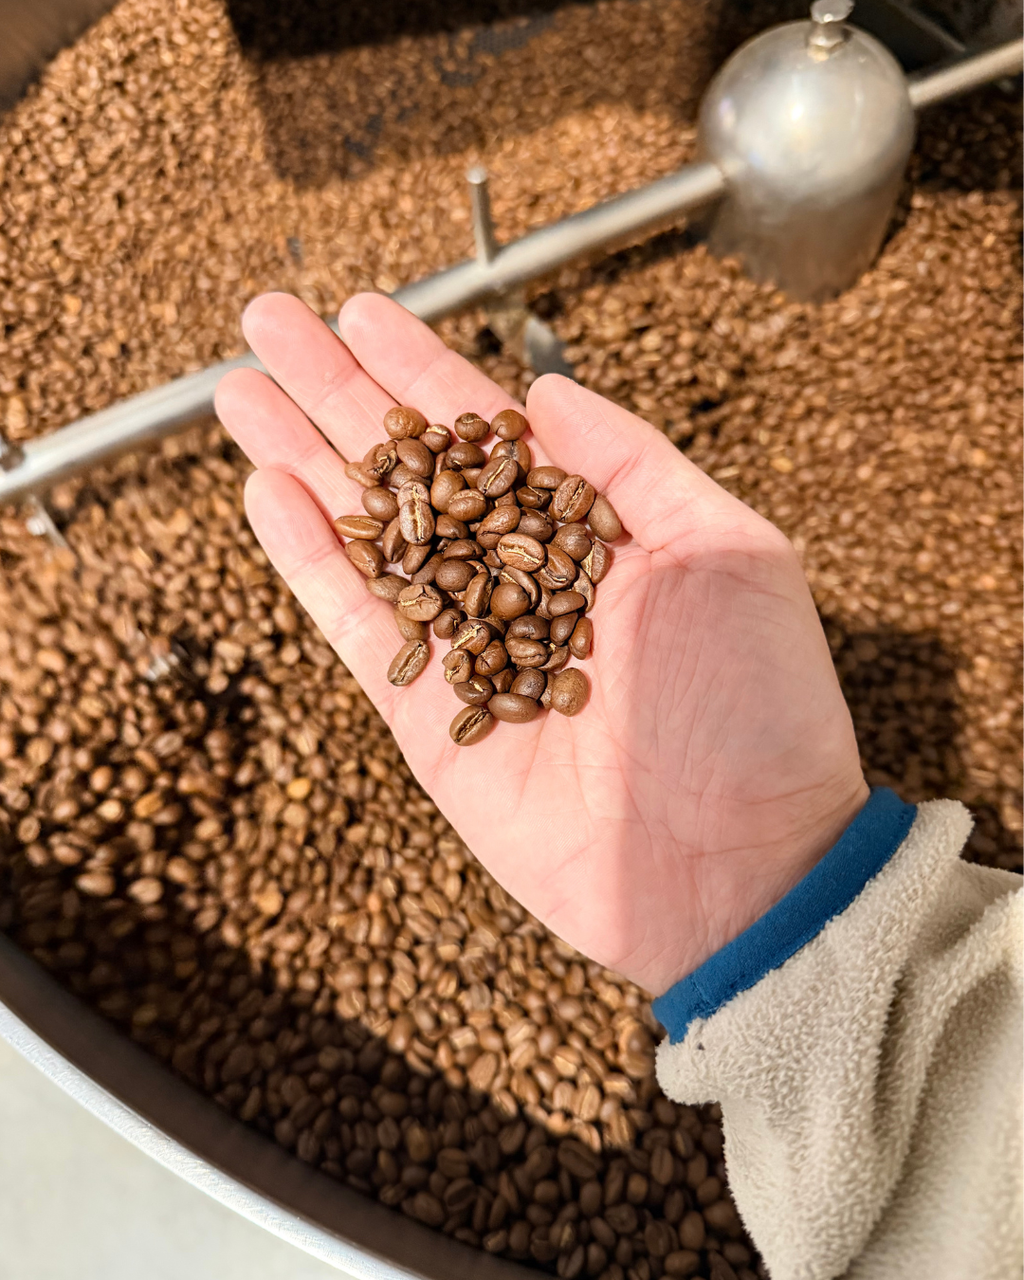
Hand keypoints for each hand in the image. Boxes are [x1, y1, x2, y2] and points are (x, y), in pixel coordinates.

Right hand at [215, 292, 867, 995]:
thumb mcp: (726, 551)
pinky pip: (359, 627)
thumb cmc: (757, 706)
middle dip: (339, 395)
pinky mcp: (430, 719)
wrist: (739, 862)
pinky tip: (265, 491)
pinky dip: (310, 561)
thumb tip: (546, 394)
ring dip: (303, 460)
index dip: (422, 370)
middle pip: (413, 471)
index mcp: (593, 535)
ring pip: (370, 536)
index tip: (362, 311)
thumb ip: (630, 465)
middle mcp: (522, 582)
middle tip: (269, 321)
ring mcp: (470, 649)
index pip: (489, 433)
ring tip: (239, 389)